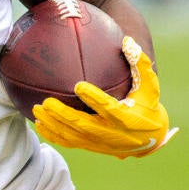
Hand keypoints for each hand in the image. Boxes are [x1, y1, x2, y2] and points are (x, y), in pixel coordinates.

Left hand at [33, 36, 177, 158]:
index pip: (110, 109)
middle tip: (46, 102)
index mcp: (130, 119)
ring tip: (37, 110)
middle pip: (86, 126)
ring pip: (74, 137)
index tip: (78, 85)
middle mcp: (115, 135)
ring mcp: (102, 144)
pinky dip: (54, 136)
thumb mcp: (150, 86)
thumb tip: (127, 41)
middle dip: (64, 116)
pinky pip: (71, 143)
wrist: (151, 139)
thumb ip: (141, 65)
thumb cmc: (148, 105)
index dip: (94, 99)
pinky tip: (38, 124)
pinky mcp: (93, 148)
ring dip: (54, 125)